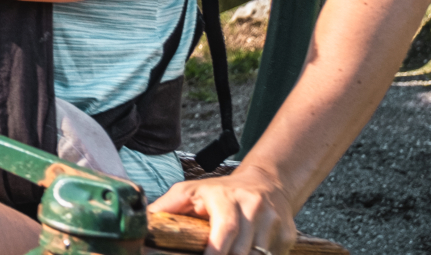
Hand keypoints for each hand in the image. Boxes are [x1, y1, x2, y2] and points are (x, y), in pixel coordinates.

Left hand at [150, 167, 296, 254]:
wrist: (267, 182)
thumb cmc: (221, 191)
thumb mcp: (191, 191)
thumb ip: (167, 207)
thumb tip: (143, 223)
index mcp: (226, 198)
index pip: (224, 232)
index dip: (216, 253)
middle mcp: (253, 208)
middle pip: (243, 252)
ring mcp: (273, 223)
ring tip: (228, 252)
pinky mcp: (287, 236)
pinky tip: (245, 253)